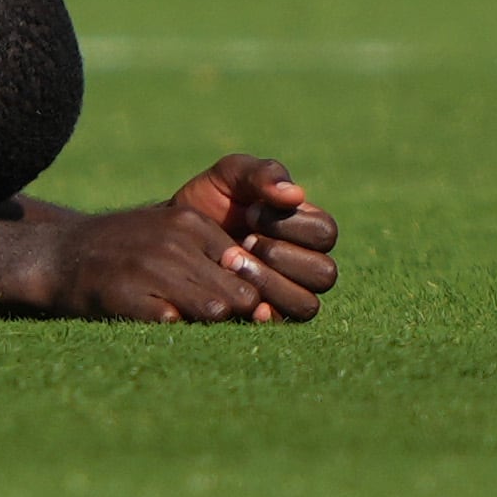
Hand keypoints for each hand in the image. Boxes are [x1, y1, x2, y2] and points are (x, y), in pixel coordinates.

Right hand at [14, 205, 297, 322]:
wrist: (56, 256)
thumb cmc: (123, 250)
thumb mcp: (169, 232)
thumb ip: (213, 255)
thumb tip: (264, 300)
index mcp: (190, 221)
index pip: (251, 267)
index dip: (247, 292)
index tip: (230, 303)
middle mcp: (175, 241)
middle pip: (242, 294)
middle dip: (235, 314)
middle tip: (212, 319)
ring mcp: (151, 268)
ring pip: (216, 312)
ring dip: (206, 324)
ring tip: (185, 320)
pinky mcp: (128, 297)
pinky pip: (176, 326)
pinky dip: (172, 330)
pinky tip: (153, 320)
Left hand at [167, 154, 339, 320]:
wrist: (171, 233)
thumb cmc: (210, 201)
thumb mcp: (231, 176)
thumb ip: (262, 174)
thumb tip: (296, 194)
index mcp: (307, 228)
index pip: (325, 233)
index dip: (289, 224)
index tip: (251, 212)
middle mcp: (307, 264)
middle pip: (323, 273)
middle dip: (280, 255)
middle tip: (245, 241)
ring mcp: (289, 293)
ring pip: (306, 303)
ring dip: (270, 282)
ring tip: (234, 263)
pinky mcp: (267, 314)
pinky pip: (280, 322)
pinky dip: (262, 311)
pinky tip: (235, 290)